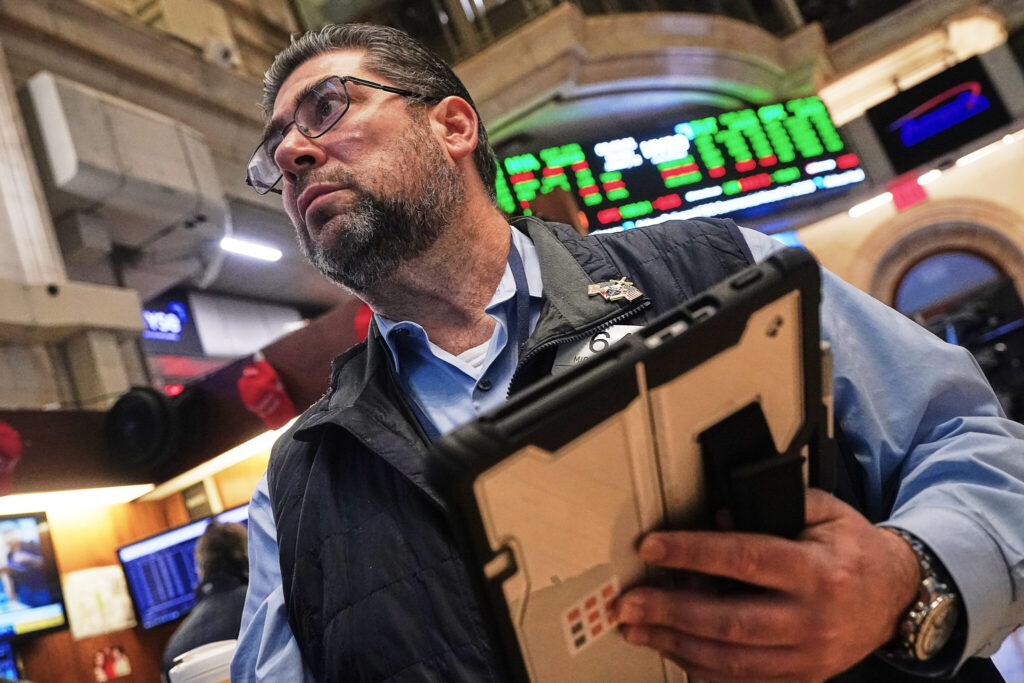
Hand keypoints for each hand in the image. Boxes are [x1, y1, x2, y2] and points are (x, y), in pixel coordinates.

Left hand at [615, 489, 920, 681]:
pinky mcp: (803, 678)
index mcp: (817, 571)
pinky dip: (703, 670)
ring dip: (676, 644)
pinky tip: (673, 650)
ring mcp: (807, 656)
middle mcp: (811, 619)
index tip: (653, 547)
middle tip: (628, 604)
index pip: (744, 559)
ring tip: (637, 629)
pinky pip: (744, 682)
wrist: (897, 597)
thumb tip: (717, 515)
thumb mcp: (826, 512)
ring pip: (731, 659)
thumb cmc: (853, 550)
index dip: (693, 552)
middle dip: (671, 612)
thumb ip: (775, 507)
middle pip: (729, 620)